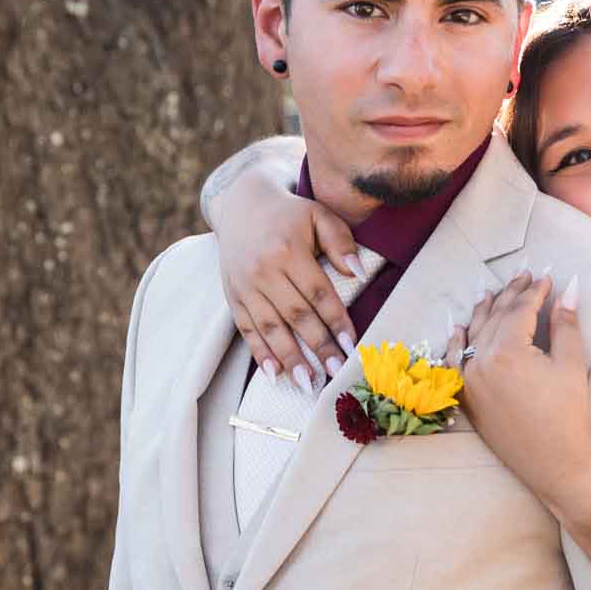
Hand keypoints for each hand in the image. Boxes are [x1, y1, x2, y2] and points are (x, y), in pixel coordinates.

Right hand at [210, 169, 363, 384]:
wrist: (242, 205)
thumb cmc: (290, 213)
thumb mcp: (318, 215)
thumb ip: (340, 240)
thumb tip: (357, 272)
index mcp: (288, 250)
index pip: (318, 293)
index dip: (335, 321)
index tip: (351, 346)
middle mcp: (264, 271)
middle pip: (295, 315)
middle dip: (317, 347)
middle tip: (335, 374)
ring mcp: (245, 286)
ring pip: (270, 328)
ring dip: (290, 359)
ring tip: (308, 384)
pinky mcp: (233, 297)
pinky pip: (247, 330)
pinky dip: (261, 353)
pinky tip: (276, 374)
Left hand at [449, 273, 590, 520]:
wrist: (554, 464)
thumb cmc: (568, 415)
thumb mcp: (571, 365)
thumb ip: (565, 324)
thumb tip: (569, 289)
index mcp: (507, 351)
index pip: (520, 310)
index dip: (535, 291)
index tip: (548, 278)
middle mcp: (480, 362)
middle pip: (496, 318)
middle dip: (511, 295)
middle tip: (525, 277)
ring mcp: (469, 380)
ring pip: (473, 335)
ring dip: (484, 312)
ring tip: (492, 293)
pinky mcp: (466, 397)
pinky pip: (454, 363)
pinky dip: (457, 343)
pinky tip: (459, 329)